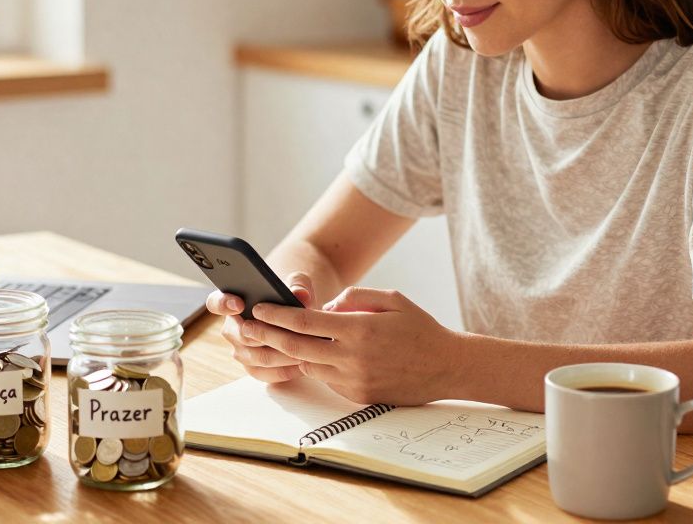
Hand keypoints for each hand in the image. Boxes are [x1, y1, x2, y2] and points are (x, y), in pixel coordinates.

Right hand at [204, 271, 316, 383]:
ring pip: (257, 357)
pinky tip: (303, 363)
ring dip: (281, 354)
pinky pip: (266, 374)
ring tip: (304, 349)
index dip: (224, 304)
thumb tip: (300, 293)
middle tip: (291, 333)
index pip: (216, 303)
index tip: (239, 304)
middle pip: (242, 335)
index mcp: (233, 303)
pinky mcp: (254, 369)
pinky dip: (286, 370)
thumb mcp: (297, 285)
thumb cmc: (292, 299)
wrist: (300, 322)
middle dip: (268, 335)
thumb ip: (298, 285)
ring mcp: (241, 351)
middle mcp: (232, 329)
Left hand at [248, 287, 458, 405]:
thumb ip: (354, 297)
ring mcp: (354, 381)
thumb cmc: (419, 328)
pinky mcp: (358, 396)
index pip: (306, 322)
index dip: (277, 315)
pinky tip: (310, 354)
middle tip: (244, 327)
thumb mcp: (391, 298)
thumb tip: (326, 306)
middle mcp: (352, 358)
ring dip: (290, 352)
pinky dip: (317, 365)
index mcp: (359, 330)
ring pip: (308, 365)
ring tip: (270, 338)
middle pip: (297, 347)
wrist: (448, 367)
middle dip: (267, 336)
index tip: (258, 308)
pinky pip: (327, 379)